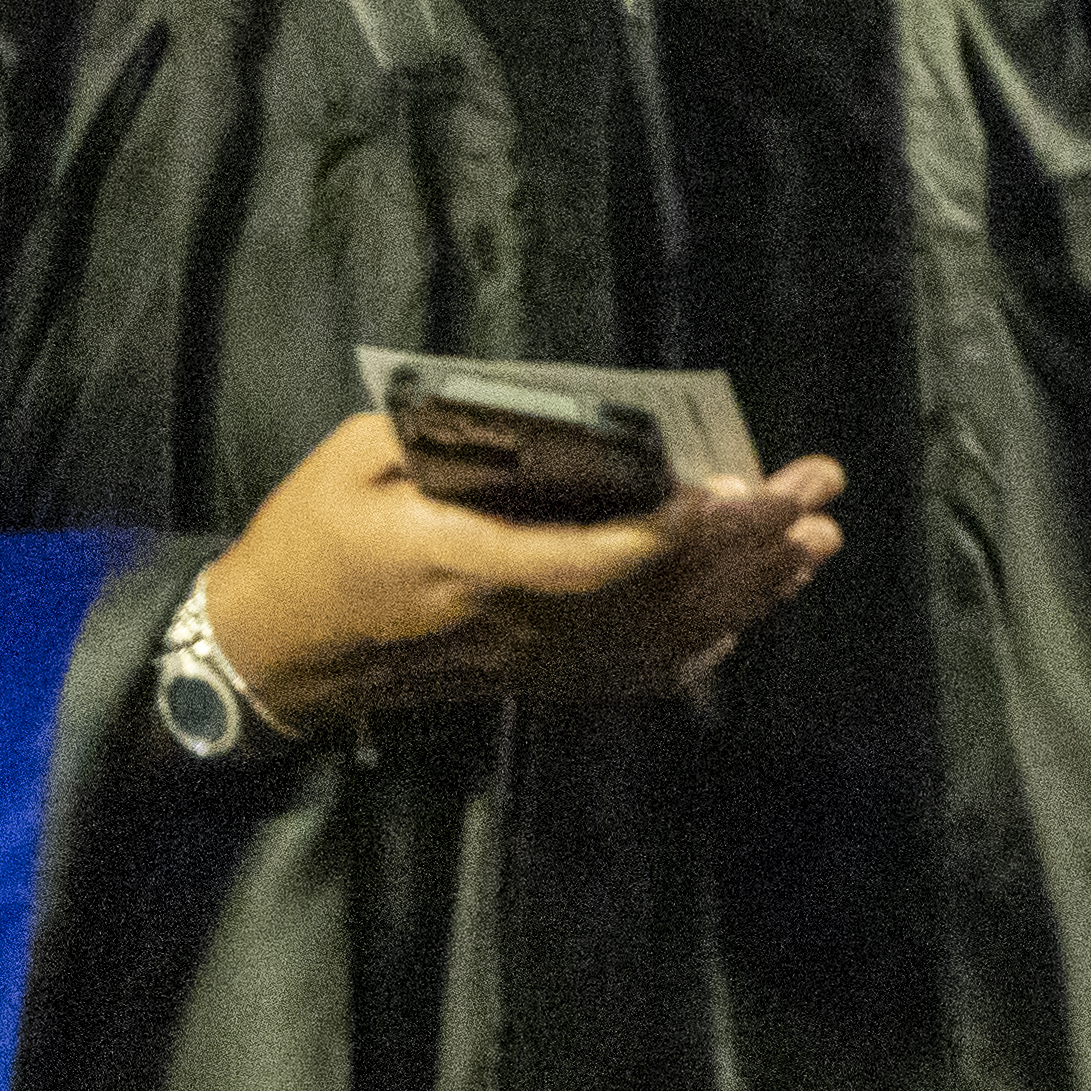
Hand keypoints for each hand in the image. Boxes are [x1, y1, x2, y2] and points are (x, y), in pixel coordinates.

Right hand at [192, 403, 846, 731]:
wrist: (270, 651)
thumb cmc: (310, 537)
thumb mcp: (358, 459)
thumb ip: (450, 434)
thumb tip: (546, 410)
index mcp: (471, 563)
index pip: (597, 554)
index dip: (678, 528)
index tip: (744, 489)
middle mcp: (516, 623)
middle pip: (656, 591)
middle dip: (748, 542)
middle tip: (820, 491)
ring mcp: (528, 661)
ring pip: (660, 635)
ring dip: (746, 591)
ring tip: (815, 544)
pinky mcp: (527, 680)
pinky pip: (629, 674)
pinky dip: (698, 647)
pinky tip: (746, 621)